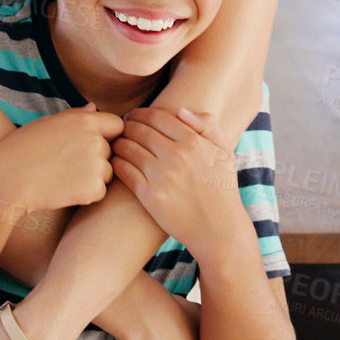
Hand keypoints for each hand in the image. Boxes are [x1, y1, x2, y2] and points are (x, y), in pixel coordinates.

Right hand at [0, 104, 122, 215]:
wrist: (6, 179)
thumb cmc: (22, 149)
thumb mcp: (47, 123)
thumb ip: (75, 115)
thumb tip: (94, 107)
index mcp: (85, 121)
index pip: (117, 125)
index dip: (107, 135)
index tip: (88, 144)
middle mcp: (95, 140)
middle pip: (110, 151)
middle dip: (95, 158)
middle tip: (65, 164)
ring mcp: (96, 165)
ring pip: (106, 172)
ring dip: (91, 177)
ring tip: (62, 177)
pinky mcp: (93, 189)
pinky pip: (99, 192)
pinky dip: (86, 195)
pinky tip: (63, 189)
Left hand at [110, 108, 240, 253]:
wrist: (218, 229)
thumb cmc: (221, 187)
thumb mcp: (224, 151)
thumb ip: (207, 124)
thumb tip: (179, 110)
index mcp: (193, 141)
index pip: (156, 116)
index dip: (140, 113)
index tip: (133, 116)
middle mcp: (176, 155)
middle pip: (138, 130)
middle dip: (126, 126)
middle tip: (121, 128)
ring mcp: (162, 176)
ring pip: (127, 148)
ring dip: (118, 143)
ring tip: (116, 144)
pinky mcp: (150, 196)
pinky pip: (124, 170)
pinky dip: (116, 162)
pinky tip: (117, 161)